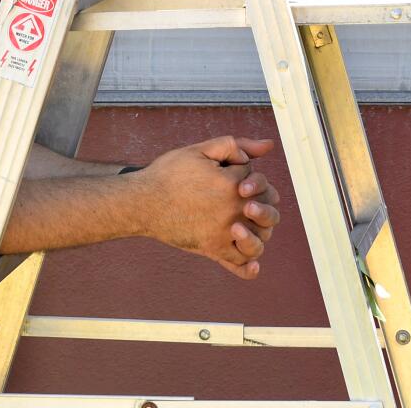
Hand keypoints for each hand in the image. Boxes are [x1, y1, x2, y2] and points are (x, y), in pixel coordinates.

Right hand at [135, 135, 279, 278]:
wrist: (142, 201)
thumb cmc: (169, 173)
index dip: (245, 175)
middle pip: (266, 208)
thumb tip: (268, 146)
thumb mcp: (200, 150)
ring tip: (244, 222)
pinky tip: (253, 262)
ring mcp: (224, 233)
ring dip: (260, 229)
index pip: (257, 179)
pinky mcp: (213, 250)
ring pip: (260, 238)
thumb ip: (236, 146)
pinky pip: (239, 262)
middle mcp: (232, 210)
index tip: (226, 174)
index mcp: (231, 183)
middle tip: (242, 197)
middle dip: (260, 200)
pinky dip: (249, 264)